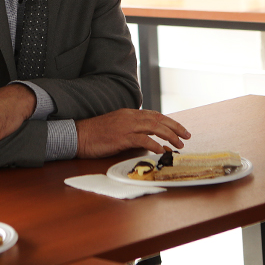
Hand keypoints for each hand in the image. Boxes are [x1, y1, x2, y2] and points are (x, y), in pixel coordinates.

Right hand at [74, 109, 190, 158]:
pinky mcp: (121, 137)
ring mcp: (125, 126)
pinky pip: (142, 139)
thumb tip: (148, 139)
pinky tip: (161, 150)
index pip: (155, 115)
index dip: (170, 122)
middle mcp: (130, 117)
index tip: (181, 130)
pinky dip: (154, 144)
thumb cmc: (96, 134)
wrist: (78, 135)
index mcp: (129, 114)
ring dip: (169, 136)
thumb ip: (132, 129)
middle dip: (175, 128)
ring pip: (154, 127)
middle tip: (186, 137)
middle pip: (158, 119)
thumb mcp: (116, 127)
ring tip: (178, 144)